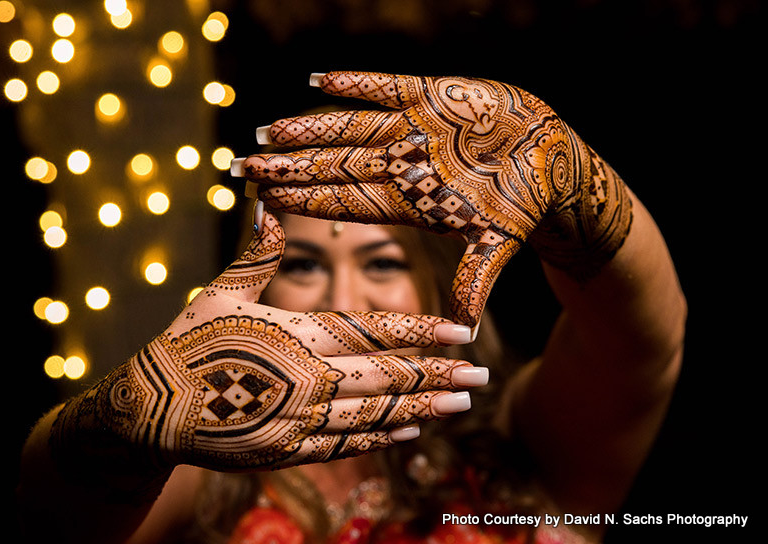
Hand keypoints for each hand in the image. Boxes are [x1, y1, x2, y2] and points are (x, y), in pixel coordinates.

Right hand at [50, 212, 483, 486]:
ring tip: (463, 402)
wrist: (152, 410)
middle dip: (440, 374)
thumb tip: (270, 200)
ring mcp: (301, 421)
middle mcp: (307, 379)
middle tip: (483, 373)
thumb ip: (258, 251)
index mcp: (296, 335)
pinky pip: (348, 443)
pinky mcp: (290, 450)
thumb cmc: (188, 342)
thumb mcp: (221, 290)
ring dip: (424, 407)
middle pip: (388, 376)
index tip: (463, 331)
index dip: (423, 331)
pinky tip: (413, 428)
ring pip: (377, 412)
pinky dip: (384, 434)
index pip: (374, 332)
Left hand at [236, 71, 631, 325]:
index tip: (264, 198)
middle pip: (334, 165)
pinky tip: (319, 80)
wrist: (549, 159)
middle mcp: (400, 164)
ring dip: (309, 128)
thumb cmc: (522, 204)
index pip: (345, 200)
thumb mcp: (497, 242)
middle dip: (289, 165)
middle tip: (243, 166)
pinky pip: (388, 88)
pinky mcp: (434, 95)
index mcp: (407, 200)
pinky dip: (358, 84)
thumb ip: (476, 278)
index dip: (305, 198)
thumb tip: (466, 331)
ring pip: (350, 128)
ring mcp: (412, 129)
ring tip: (268, 129)